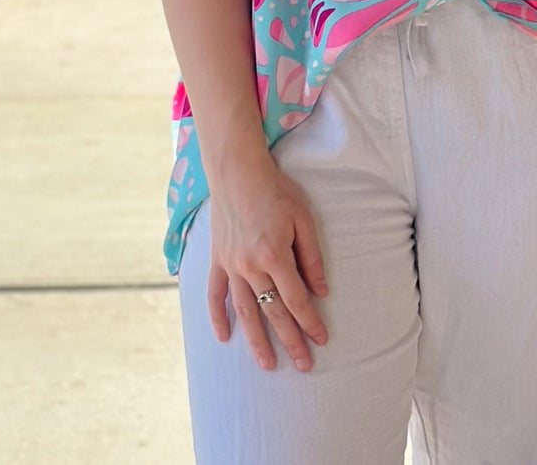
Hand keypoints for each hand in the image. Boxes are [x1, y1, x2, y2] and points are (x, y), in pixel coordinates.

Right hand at [205, 148, 329, 372]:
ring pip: (244, 311)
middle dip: (290, 340)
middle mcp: (251, 265)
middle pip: (273, 311)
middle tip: (303, 365)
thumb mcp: (303, 218)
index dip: (310, 321)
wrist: (237, 172)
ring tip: (267, 364)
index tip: (322, 340)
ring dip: (256, 340)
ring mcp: (231, 265)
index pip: (296, 299)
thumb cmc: (275, 191)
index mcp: (275, 254)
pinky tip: (224, 338)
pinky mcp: (217, 260)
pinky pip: (215, 294)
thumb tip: (322, 291)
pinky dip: (217, 317)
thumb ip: (312, 256)